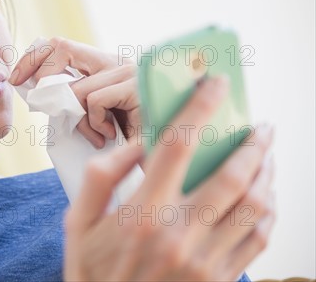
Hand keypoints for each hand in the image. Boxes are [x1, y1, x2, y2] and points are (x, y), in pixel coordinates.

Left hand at [9, 37, 139, 148]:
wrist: (174, 155)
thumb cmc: (134, 142)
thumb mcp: (99, 119)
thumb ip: (77, 105)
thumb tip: (42, 99)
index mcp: (105, 66)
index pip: (59, 45)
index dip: (33, 57)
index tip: (17, 79)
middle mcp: (115, 61)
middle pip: (59, 46)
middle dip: (38, 73)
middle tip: (38, 103)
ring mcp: (127, 70)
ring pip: (75, 86)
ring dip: (77, 119)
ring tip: (97, 135)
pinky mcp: (136, 86)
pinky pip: (93, 100)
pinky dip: (95, 123)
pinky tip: (111, 135)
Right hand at [63, 75, 275, 280]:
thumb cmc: (92, 270)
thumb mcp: (78, 220)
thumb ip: (101, 175)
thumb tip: (137, 144)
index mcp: (140, 213)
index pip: (177, 145)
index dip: (200, 108)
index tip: (216, 84)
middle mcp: (178, 235)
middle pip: (231, 175)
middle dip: (253, 142)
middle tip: (260, 126)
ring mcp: (203, 260)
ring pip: (254, 207)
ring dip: (267, 174)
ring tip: (266, 156)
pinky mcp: (217, 280)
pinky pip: (259, 241)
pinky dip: (269, 212)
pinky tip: (265, 196)